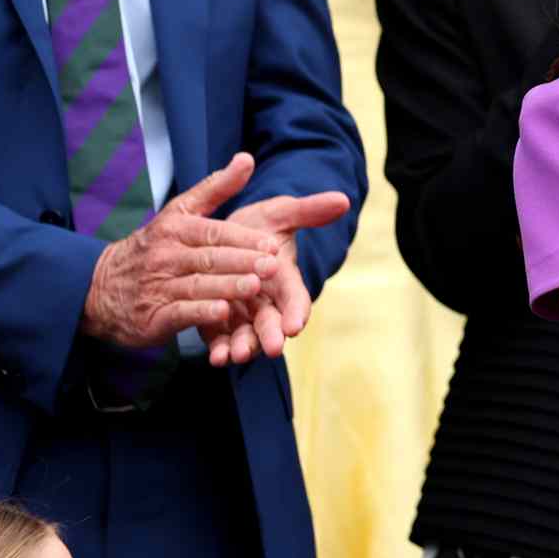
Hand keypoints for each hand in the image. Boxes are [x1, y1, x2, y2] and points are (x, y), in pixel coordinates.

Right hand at [81, 154, 286, 350]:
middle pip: (209, 258)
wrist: (99, 288)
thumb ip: (215, 188)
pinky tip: (222, 313)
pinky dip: (200, 313)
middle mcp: (166, 255)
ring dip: (227, 286)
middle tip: (273, 266)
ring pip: (197, 285)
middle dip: (242, 261)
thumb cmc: (153, 248)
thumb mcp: (178, 212)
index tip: (272, 244)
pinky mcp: (153, 316)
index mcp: (175, 228)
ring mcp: (158, 286)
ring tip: (255, 287)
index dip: (243, 238)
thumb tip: (247, 158)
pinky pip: (179, 312)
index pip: (213, 232)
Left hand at [199, 189, 353, 365]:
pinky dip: (220, 348)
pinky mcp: (220, 322)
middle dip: (271, 335)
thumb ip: (308, 211)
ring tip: (238, 355)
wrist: (226, 239)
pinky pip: (221, 338)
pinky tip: (215, 357)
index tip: (295, 324)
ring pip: (247, 334)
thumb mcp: (280, 214)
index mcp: (283, 280)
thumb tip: (343, 200)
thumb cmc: (258, 227)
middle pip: (272, 322)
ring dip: (244, 346)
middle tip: (272, 348)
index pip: (296, 298)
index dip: (296, 311)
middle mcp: (266, 302)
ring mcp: (244, 315)